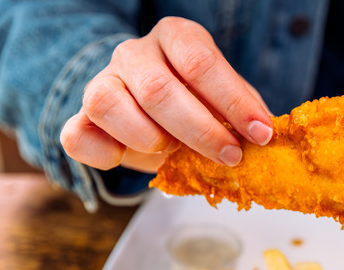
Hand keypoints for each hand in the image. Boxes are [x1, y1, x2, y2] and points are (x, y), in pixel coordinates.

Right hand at [61, 17, 272, 172]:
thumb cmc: (200, 103)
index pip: (200, 62)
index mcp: (176, 37)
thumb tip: (266, 133)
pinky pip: (78, 136)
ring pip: (109, 106)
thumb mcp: (228, 101)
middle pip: (158, 89)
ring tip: (176, 153)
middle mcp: (134, 53)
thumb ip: (245, 111)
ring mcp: (102, 82)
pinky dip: (105, 154)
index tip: (260, 134)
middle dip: (201, 131)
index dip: (233, 102)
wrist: (157, 114)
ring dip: (151, 140)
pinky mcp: (81, 118)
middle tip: (231, 156)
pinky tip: (130, 158)